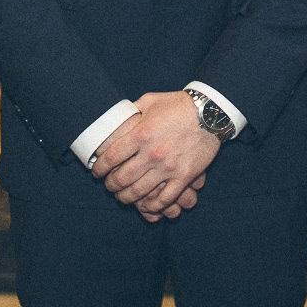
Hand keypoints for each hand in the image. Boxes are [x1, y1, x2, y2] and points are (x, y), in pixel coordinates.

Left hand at [90, 91, 220, 216]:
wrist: (210, 113)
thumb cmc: (179, 104)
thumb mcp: (150, 101)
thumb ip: (133, 110)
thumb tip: (118, 116)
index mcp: (141, 134)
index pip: (112, 157)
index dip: (100, 168)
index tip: (96, 172)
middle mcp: (152, 153)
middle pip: (122, 178)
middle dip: (111, 185)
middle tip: (108, 186)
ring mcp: (168, 167)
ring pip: (140, 191)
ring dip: (126, 198)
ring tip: (122, 197)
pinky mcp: (184, 176)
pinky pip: (165, 199)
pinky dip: (152, 206)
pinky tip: (146, 205)